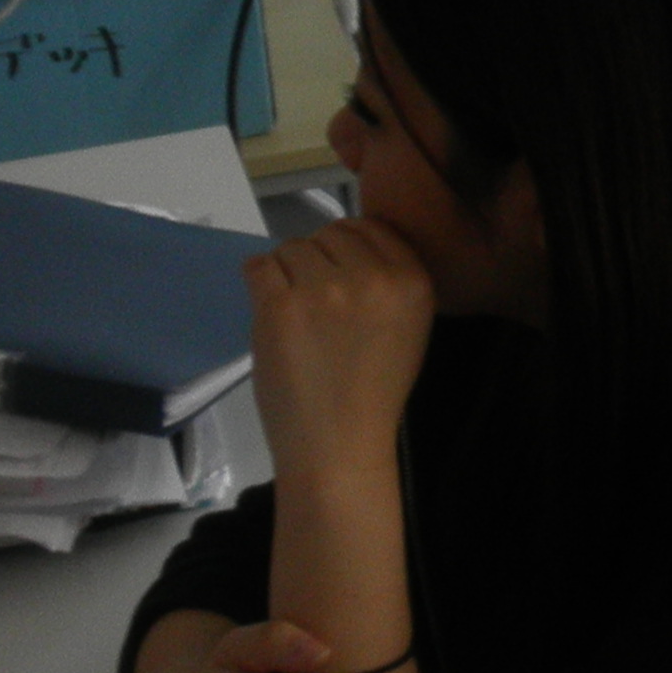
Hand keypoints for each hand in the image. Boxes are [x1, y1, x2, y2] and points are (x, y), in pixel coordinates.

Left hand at [245, 217, 436, 475]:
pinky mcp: (280, 306)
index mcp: (412, 281)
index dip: (349, 244)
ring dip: (287, 272)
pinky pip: (259, 266)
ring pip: (292, 247)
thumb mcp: (408, 327)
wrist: (338, 446)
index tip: (338, 270)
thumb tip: (343, 244)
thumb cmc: (373, 392)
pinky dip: (259, 280)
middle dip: (317, 258)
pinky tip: (270, 309)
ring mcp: (324, 289)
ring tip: (293, 312)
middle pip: (330, 232)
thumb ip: (389, 282)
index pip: (372, 226)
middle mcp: (373, 276)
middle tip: (313, 299)